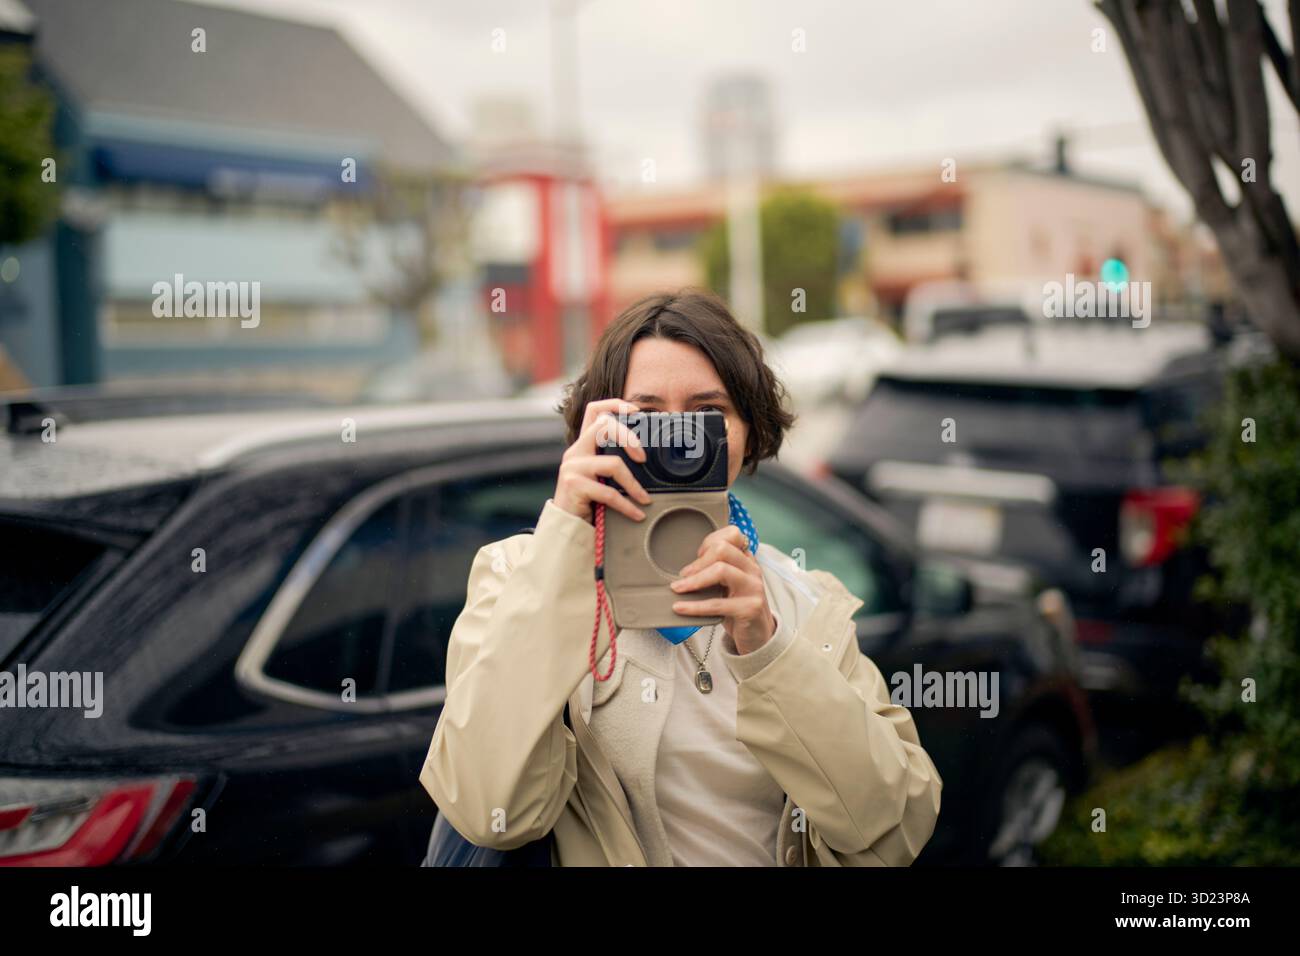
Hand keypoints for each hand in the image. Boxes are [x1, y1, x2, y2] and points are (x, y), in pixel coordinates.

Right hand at [553, 398, 653, 524]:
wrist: (565, 528)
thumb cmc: (588, 501)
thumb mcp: (600, 477)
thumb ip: (613, 462)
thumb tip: (647, 458)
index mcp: (583, 445)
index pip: (594, 410)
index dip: (615, 405)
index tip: (636, 411)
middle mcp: (575, 451)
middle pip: (604, 426)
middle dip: (629, 437)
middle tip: (643, 459)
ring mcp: (572, 467)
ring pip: (613, 463)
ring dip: (633, 484)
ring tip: (645, 499)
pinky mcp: (573, 485)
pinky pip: (609, 492)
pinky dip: (627, 505)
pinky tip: (637, 514)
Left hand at [670, 525, 775, 654]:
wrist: (758, 635)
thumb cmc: (737, 608)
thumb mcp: (728, 585)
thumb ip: (714, 571)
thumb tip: (683, 570)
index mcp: (747, 560)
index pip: (732, 534)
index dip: (710, 542)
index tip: (697, 556)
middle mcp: (752, 570)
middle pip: (723, 549)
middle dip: (698, 561)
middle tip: (682, 575)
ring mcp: (753, 588)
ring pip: (721, 570)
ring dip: (694, 580)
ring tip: (678, 589)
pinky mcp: (750, 608)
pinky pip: (717, 603)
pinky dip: (694, 606)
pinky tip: (680, 608)